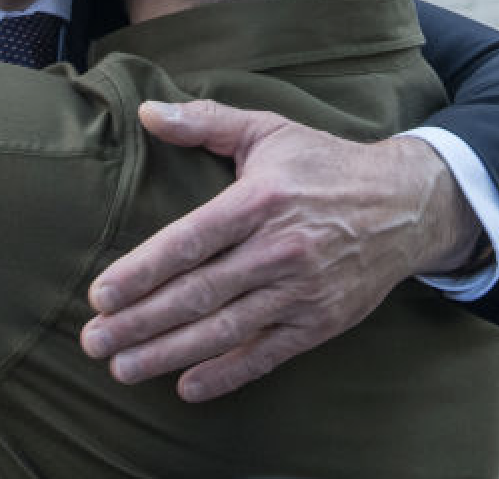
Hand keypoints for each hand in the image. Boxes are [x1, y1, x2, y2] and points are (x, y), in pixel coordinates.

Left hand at [80, 99, 471, 402]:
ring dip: (169, 353)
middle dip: (141, 321)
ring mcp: (301, 290)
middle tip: (94, 341)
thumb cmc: (324, 164)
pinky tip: (186, 386)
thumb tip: (147, 112)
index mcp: (261, 199)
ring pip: (224, 329)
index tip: (100, 294)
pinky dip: (226, 373)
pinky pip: (266, 354)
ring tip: (124, 367)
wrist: (405, 205)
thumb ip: (205, 121)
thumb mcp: (269, 131)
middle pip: (198, 293)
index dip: (142, 270)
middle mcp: (279, 248)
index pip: (190, 241)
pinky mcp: (319, 321)